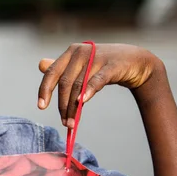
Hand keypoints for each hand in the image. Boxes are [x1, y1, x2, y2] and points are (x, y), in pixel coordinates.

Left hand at [37, 43, 163, 126]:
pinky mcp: (112, 65)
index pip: (52, 73)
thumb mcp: (82, 64)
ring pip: (79, 85)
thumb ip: (62, 67)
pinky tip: (81, 103)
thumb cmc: (104, 64)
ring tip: (72, 122)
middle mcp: (81, 52)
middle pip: (65, 82)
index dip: (44, 90)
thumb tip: (40, 64)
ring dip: (74, 106)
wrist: (136, 60)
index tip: (41, 106)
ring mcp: (96, 57)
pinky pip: (96, 80)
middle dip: (62, 105)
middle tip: (64, 122)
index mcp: (71, 52)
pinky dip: (87, 91)